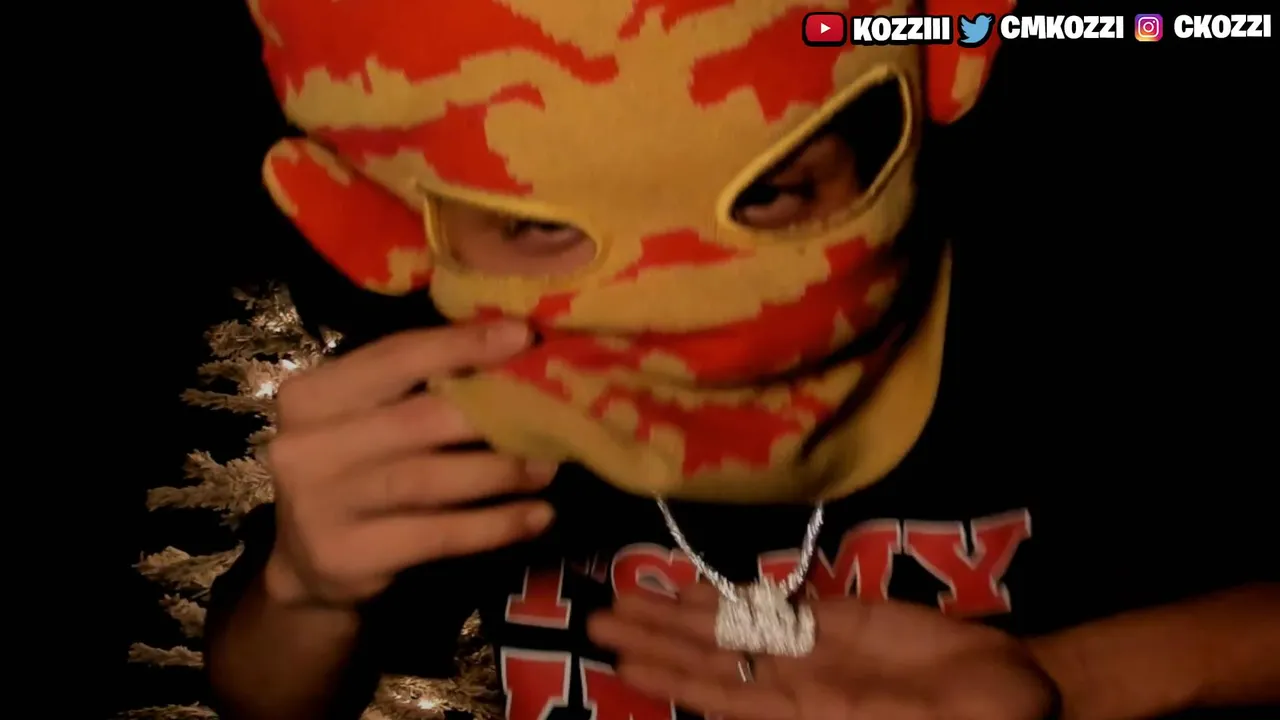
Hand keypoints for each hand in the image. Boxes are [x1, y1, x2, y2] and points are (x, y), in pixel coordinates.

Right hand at [263, 321, 556, 607]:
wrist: (303, 564)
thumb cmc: (353, 471)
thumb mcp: (365, 419)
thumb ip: (416, 387)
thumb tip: (509, 346)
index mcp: (312, 396)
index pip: (392, 358)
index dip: (459, 345)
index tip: (520, 335)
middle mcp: (305, 447)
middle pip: (416, 420)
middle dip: (490, 414)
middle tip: (549, 412)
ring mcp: (321, 506)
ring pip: (428, 479)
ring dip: (499, 472)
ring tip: (548, 467)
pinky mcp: (348, 557)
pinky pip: (437, 535)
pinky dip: (494, 525)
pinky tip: (536, 517)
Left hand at [589, 585, 1057, 719]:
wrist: (1019, 691)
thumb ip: (837, 717)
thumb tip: (760, 714)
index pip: (723, 699)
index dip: (672, 679)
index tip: (622, 661)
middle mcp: (794, 688)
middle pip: (709, 661)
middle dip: (653, 640)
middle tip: (595, 617)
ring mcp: (812, 651)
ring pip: (730, 629)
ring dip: (677, 613)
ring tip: (624, 595)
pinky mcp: (837, 620)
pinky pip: (775, 606)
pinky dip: (733, 594)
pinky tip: (694, 585)